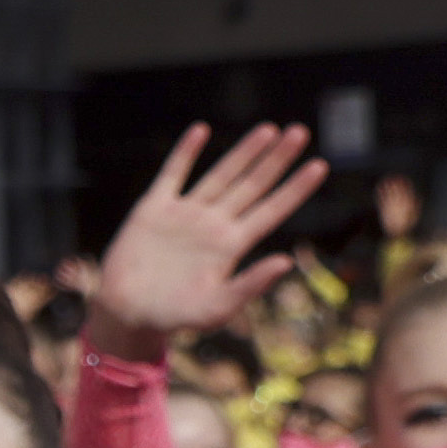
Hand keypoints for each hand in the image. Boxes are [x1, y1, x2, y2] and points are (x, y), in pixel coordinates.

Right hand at [73, 122, 331, 352]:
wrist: (126, 314)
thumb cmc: (172, 317)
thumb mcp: (216, 308)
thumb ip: (250, 285)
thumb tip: (287, 262)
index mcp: (231, 246)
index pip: (271, 210)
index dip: (295, 189)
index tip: (320, 165)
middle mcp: (213, 225)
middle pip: (252, 185)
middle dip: (276, 160)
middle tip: (300, 132)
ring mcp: (184, 214)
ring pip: (221, 174)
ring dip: (244, 152)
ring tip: (268, 130)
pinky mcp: (153, 209)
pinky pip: (172, 174)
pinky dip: (185, 153)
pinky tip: (200, 130)